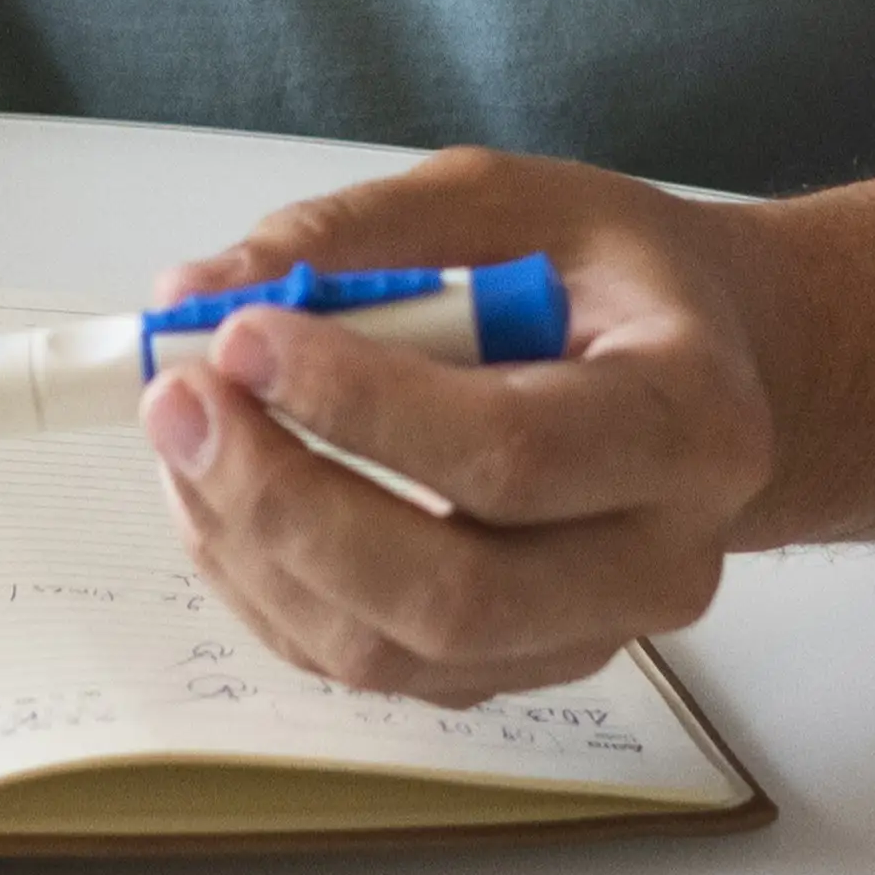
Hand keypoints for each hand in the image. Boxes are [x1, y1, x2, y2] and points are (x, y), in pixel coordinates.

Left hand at [130, 149, 782, 707]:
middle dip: (287, 503)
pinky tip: (224, 496)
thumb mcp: (500, 203)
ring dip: (257, 550)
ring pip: (397, 650)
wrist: (690, 365)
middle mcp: (661, 559)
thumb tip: (193, 296)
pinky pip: (372, 665)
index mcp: (693, 422)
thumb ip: (356, 239)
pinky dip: (270, 586)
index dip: (361, 407)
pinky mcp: (515, 671)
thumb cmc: (599, 275)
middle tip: (181, 404)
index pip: (515, 453)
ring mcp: (589, 635)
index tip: (242, 338)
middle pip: (456, 592)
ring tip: (186, 440)